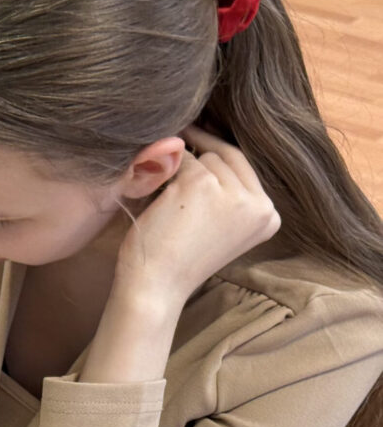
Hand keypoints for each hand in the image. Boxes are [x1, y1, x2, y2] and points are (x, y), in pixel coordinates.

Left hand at [115, 126, 280, 308]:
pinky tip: (156, 198)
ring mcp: (232, 193)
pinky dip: (164, 173)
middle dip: (199, 159)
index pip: (245, 168)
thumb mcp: (220, 226)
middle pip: (226, 157)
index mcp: (269, 217)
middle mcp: (259, 203)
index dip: (218, 154)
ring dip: (179, 170)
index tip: (198, 138)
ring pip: (203, 157)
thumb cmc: (178, 259)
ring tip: (164, 199)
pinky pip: (180, 160)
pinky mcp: (200, 184)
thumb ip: (229, 194)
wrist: (155, 288)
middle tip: (175, 157)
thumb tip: (211, 142)